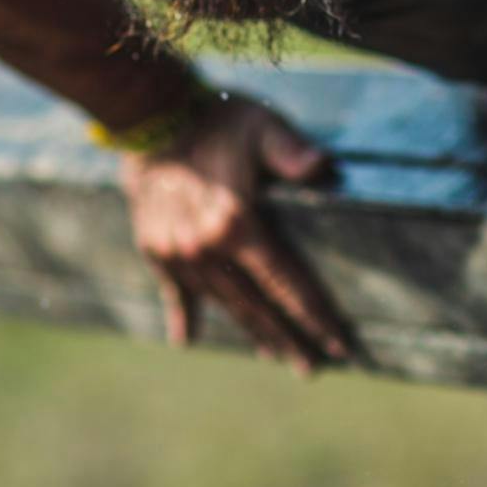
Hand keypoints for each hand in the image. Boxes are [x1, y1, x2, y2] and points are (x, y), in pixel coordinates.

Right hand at [120, 94, 353, 375]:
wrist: (148, 117)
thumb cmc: (218, 120)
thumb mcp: (261, 126)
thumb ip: (291, 151)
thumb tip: (325, 166)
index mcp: (236, 225)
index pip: (285, 284)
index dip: (313, 316)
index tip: (338, 347)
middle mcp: (205, 248)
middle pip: (256, 306)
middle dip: (287, 339)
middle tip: (312, 369)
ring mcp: (177, 254)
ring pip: (222, 303)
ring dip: (250, 330)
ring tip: (274, 354)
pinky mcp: (155, 250)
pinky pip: (177, 292)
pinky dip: (185, 315)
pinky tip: (189, 340)